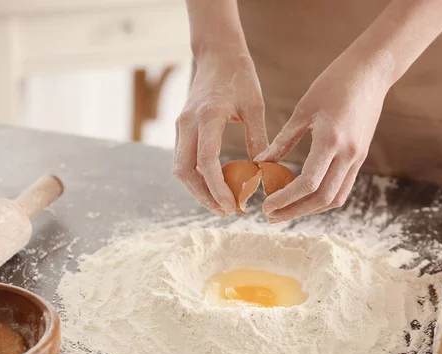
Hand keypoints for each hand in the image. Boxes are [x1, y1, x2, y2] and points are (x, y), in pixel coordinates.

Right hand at [174, 50, 268, 216]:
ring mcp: (181, 126)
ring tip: (221, 205)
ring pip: (180, 168)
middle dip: (203, 196)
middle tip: (227, 212)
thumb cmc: (239, 76)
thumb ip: (257, 139)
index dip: (217, 188)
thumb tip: (262, 173)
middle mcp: (188, 122)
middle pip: (184, 171)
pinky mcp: (181, 128)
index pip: (206, 161)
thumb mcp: (255, 106)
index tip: (233, 206)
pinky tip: (215, 187)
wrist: (217, 53)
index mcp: (207, 116)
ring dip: (198, 190)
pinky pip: (183, 159)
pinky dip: (196, 178)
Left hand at [254, 48, 393, 221]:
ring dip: (309, 209)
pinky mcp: (360, 157)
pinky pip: (342, 188)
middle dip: (294, 211)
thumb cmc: (333, 83)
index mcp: (331, 140)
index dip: (285, 199)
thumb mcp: (303, 109)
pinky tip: (304, 197)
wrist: (371, 72)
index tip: (266, 205)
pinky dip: (322, 198)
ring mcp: (357, 158)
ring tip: (285, 211)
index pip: (308, 183)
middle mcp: (348, 154)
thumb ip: (283, 139)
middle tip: (270, 216)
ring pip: (335, 198)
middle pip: (322, 198)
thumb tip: (261, 162)